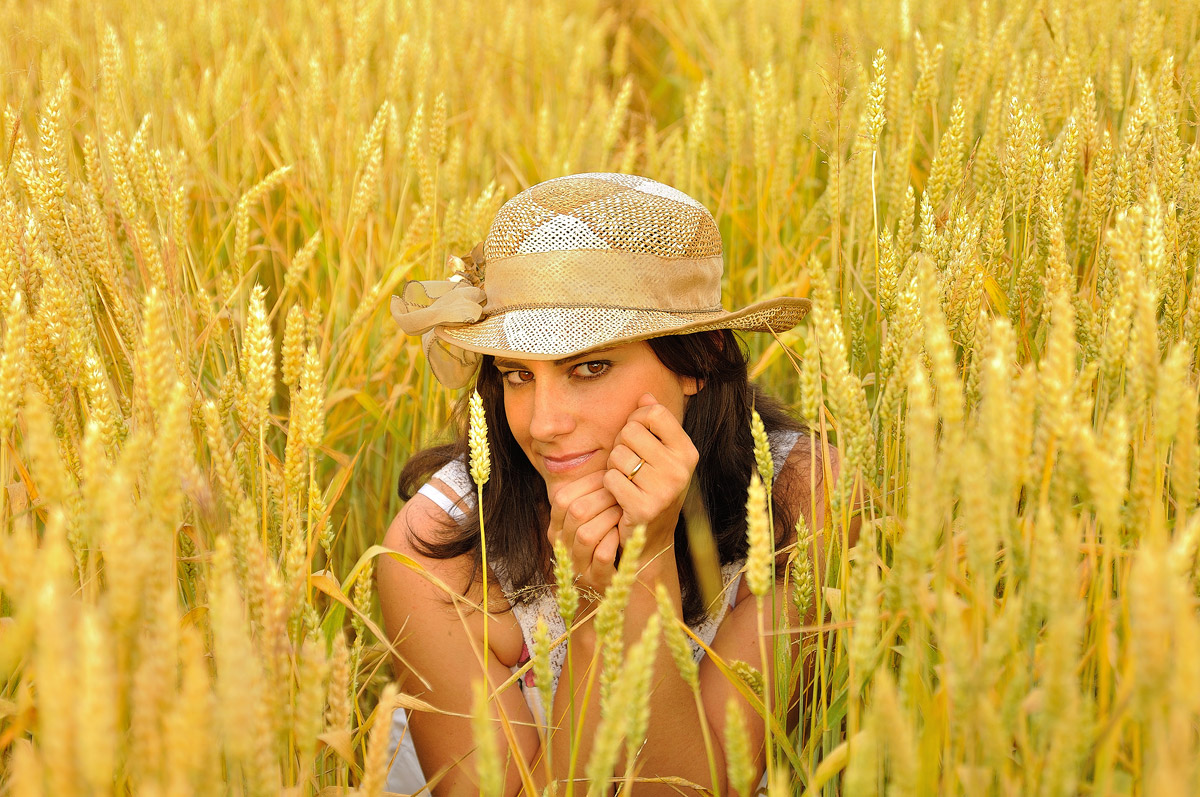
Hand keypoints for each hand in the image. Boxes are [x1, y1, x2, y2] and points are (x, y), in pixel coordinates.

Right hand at [547, 471, 621, 594]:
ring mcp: (577, 565)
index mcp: (557, 524)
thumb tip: (607, 451)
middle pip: (576, 512)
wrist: (629, 568)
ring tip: (624, 512)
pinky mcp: (596, 579)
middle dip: (603, 499)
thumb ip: (593, 486)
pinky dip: (614, 542)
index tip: (612, 477)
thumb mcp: (598, 508)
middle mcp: (562, 545)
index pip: (563, 497)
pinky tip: (623, 534)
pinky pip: (601, 556)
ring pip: (587, 534)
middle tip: (623, 494)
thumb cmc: (615, 529)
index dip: (589, 484)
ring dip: (610, 519)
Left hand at [603, 393, 698, 558]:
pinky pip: (611, 478)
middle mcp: (681, 470)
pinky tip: (620, 496)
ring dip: (613, 467)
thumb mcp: (661, 455)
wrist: (651, 539)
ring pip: (617, 455)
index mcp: (688, 452)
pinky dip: (609, 486)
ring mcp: (664, 490)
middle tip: (629, 465)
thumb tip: (644, 396)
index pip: (654, 412)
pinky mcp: (644, 508)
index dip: (637, 419)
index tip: (636, 436)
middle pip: (630, 432)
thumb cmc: (653, 489)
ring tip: (626, 480)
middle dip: (621, 446)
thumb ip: (654, 425)